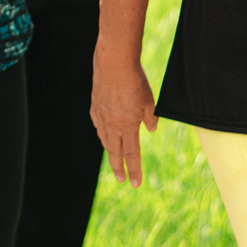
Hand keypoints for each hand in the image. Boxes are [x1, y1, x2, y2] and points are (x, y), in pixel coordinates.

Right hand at [91, 47, 158, 187]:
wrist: (114, 63)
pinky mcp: (95, 106)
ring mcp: (101, 116)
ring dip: (110, 151)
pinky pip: (98, 125)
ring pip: (105, 139)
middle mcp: (112, 125)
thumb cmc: (135, 80)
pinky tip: (104, 134)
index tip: (135, 184)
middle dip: (119, 168)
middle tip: (121, 180)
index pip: (132, 154)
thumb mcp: (149, 101)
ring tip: (114, 158)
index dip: (134, 170)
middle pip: (115, 152)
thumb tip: (151, 129)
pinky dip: (102, 133)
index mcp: (127, 126)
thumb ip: (150, 118)